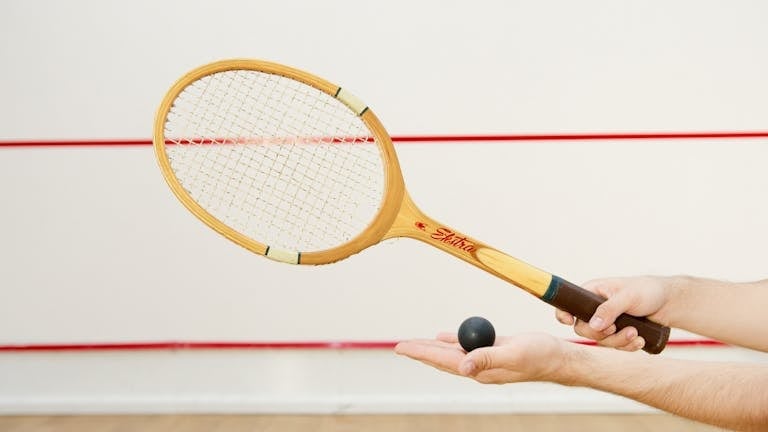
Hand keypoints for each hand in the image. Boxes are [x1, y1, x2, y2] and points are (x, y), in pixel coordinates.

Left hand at [395, 332, 570, 383]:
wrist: (560, 358)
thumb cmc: (541, 357)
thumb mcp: (514, 354)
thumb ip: (487, 359)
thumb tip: (463, 367)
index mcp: (481, 370)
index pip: (444, 361)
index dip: (422, 353)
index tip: (402, 348)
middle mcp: (479, 367)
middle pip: (442, 358)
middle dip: (421, 351)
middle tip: (399, 346)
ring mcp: (486, 359)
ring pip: (452, 351)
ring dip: (433, 347)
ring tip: (415, 343)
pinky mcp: (493, 350)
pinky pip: (467, 344)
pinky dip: (452, 340)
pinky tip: (443, 336)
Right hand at [555, 276, 674, 350]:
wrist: (668, 302)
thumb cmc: (647, 290)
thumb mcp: (628, 296)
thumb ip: (609, 310)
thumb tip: (593, 325)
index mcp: (591, 293)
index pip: (568, 304)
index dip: (564, 314)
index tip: (568, 322)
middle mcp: (594, 309)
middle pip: (583, 329)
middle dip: (601, 334)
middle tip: (616, 329)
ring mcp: (606, 322)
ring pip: (601, 340)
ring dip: (618, 341)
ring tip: (636, 334)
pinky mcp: (617, 333)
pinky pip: (615, 346)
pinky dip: (627, 346)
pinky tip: (640, 341)